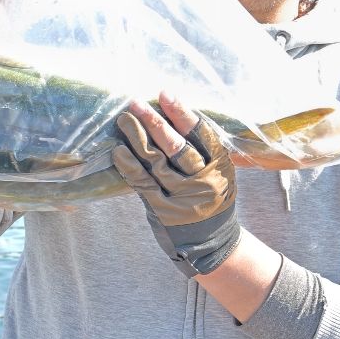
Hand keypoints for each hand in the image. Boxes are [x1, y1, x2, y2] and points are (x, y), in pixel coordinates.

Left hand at [112, 93, 240, 275]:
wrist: (213, 244)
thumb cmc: (212, 201)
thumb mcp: (218, 175)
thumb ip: (202, 152)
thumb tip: (170, 117)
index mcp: (220, 167)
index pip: (201, 134)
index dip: (182, 113)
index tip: (165, 94)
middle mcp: (203, 180)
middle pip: (177, 146)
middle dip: (155, 121)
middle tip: (136, 103)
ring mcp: (183, 196)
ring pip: (157, 161)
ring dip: (138, 137)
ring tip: (124, 119)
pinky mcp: (164, 210)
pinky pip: (143, 183)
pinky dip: (129, 165)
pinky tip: (119, 150)